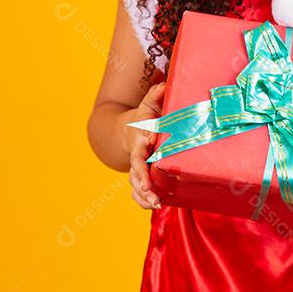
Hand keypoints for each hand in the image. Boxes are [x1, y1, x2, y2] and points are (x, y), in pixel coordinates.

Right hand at [126, 82, 165, 209]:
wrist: (127, 132)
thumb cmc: (144, 118)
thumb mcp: (149, 104)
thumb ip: (156, 94)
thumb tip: (164, 85)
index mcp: (140, 136)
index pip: (142, 138)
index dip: (147, 138)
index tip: (152, 140)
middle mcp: (136, 154)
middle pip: (137, 168)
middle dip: (142, 179)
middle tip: (150, 189)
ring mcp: (136, 168)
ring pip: (135, 184)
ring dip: (143, 196)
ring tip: (156, 204)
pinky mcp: (139, 178)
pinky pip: (137, 192)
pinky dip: (143, 201)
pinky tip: (154, 206)